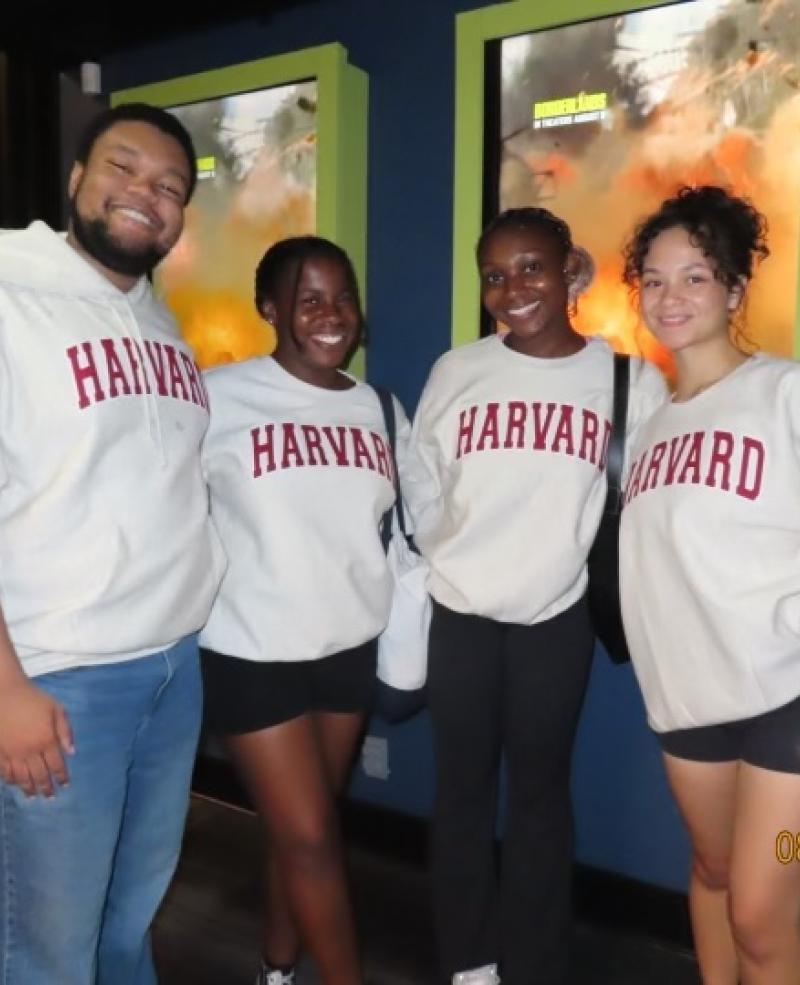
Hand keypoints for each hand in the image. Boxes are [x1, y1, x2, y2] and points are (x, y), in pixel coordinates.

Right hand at [0, 678, 73, 796]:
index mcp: (46, 740)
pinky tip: (14, 784)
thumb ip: (65, 731)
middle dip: (46, 788)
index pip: (56, 765)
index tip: (65, 785)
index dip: (61, 777)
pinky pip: (4, 771)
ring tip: (33, 796)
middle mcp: (29, 750)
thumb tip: (71, 752)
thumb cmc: (33, 698)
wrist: (4, 692)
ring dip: (28, 788)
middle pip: (39, 775)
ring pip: (21, 777)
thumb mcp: (56, 709)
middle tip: (50, 797)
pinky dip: (10, 780)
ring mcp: (12, 753)